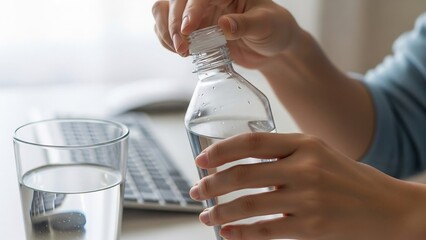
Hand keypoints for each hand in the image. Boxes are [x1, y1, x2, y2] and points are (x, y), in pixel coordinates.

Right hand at [151, 0, 301, 68]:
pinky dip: (166, 39)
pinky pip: (168, 27)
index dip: (190, 10)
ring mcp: (199, 13)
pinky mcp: (194, 28)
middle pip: (176, 0)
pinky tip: (178, 51)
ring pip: (165, 9)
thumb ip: (246, 24)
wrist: (273, 47)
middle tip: (181, 47)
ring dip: (165, 30)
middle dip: (173, 23)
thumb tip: (223, 24)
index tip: (186, 30)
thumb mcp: (266, 25)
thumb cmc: (275, 29)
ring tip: (179, 50)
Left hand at [189, 132, 425, 239]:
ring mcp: (308, 198)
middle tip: (196, 191)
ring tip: (205, 216)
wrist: (387, 206)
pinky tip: (227, 234)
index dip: (221, 151)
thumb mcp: (317, 153)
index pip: (252, 142)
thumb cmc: (346, 177)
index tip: (201, 161)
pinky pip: (266, 230)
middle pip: (244, 174)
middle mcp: (305, 168)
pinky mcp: (312, 226)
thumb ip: (282, 153)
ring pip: (249, 204)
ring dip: (221, 212)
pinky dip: (241, 233)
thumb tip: (238, 161)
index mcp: (304, 144)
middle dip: (213, 184)